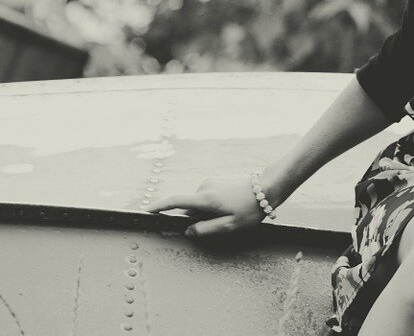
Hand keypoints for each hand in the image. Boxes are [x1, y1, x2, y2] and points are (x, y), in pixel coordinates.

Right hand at [144, 175, 273, 236]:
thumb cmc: (250, 208)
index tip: (146, 212)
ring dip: (205, 214)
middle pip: (188, 207)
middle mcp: (204, 187)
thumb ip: (206, 230)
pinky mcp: (216, 183)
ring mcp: (210, 183)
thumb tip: (189, 231)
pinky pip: (205, 199)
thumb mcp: (230, 225)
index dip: (159, 207)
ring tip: (229, 216)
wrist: (267, 188)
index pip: (175, 201)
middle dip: (195, 219)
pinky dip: (210, 208)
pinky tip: (229, 210)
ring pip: (198, 204)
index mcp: (205, 198)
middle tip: (219, 224)